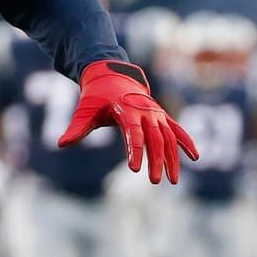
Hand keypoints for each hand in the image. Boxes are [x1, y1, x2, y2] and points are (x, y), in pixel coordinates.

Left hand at [58, 59, 197, 183]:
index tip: (135, 169)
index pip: (133, 133)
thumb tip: (62, 143)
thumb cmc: (97, 96)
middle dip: (156, 160)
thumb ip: (77, 127)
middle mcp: (145, 111)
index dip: (135, 150)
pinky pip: (176, 130)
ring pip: (168, 137)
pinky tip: (194, 158)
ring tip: (172, 180)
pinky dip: (186, 142)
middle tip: (154, 181)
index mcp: (127, 109)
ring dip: (172, 158)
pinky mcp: (161, 116)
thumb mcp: (85, 109)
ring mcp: (156, 113)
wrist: (112, 75)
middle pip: (154, 138)